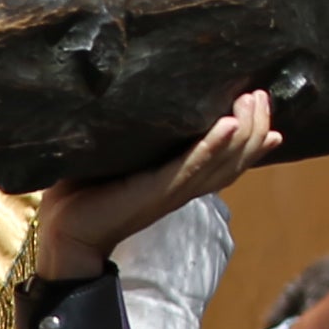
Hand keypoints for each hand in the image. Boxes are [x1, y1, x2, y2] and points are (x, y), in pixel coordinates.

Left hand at [30, 92, 276, 283]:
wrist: (64, 233)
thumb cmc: (85, 193)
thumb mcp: (123, 157)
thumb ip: (141, 135)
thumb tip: (138, 100)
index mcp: (182, 180)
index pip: (231, 159)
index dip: (254, 134)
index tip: (263, 101)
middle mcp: (185, 186)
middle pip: (238, 159)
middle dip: (256, 125)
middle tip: (261, 94)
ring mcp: (173, 190)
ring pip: (224, 163)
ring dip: (244, 132)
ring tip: (252, 101)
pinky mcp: (155, 191)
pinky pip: (191, 168)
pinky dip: (213, 148)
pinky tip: (227, 127)